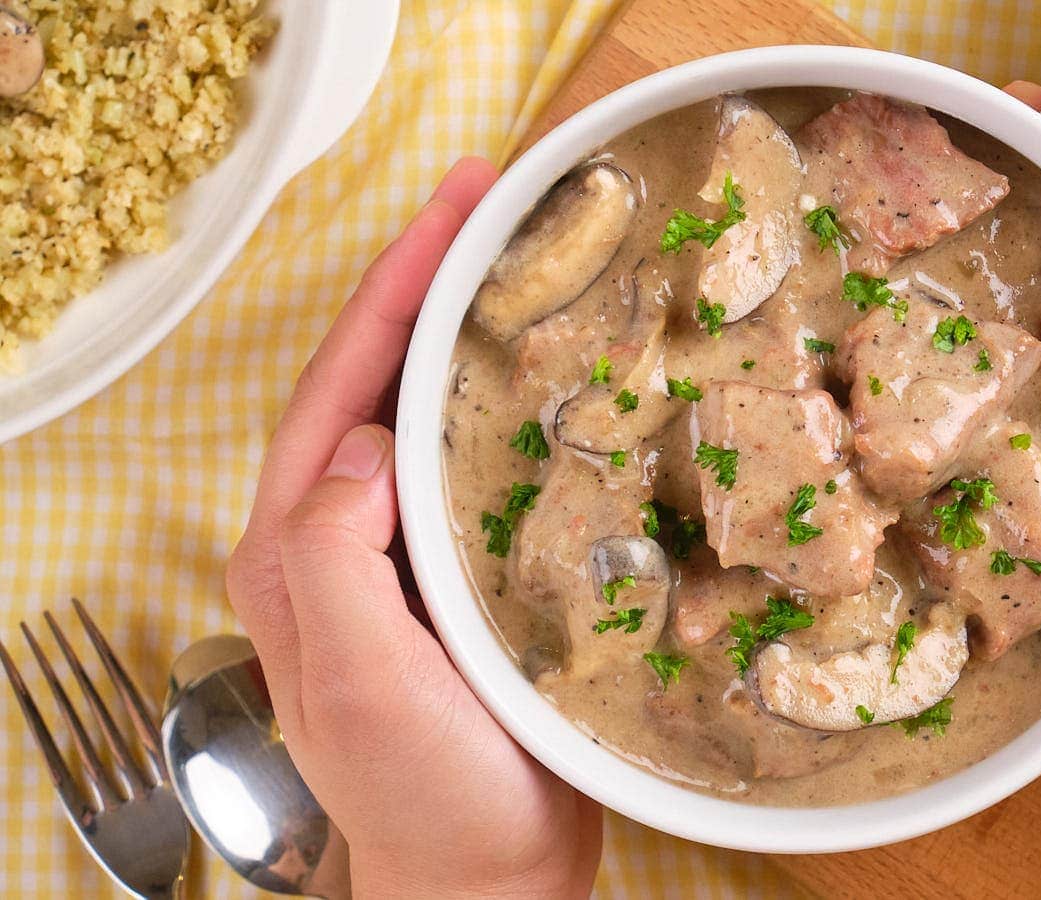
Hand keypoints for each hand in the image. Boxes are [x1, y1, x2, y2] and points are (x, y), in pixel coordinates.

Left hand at [225, 159, 601, 897]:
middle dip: (429, 279)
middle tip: (496, 201)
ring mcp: (400, 552)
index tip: (455, 205)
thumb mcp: (360, 680)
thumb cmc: (425, 793)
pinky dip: (509, 399)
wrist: (485, 873)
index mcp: (296, 545)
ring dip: (470, 326)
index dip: (394, 284)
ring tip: (529, 258)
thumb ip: (335, 559)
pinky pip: (474, 461)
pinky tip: (557, 371)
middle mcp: (339, 534)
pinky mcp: (455, 571)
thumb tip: (366, 443)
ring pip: (426, 410)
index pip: (339, 383)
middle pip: (375, 376)